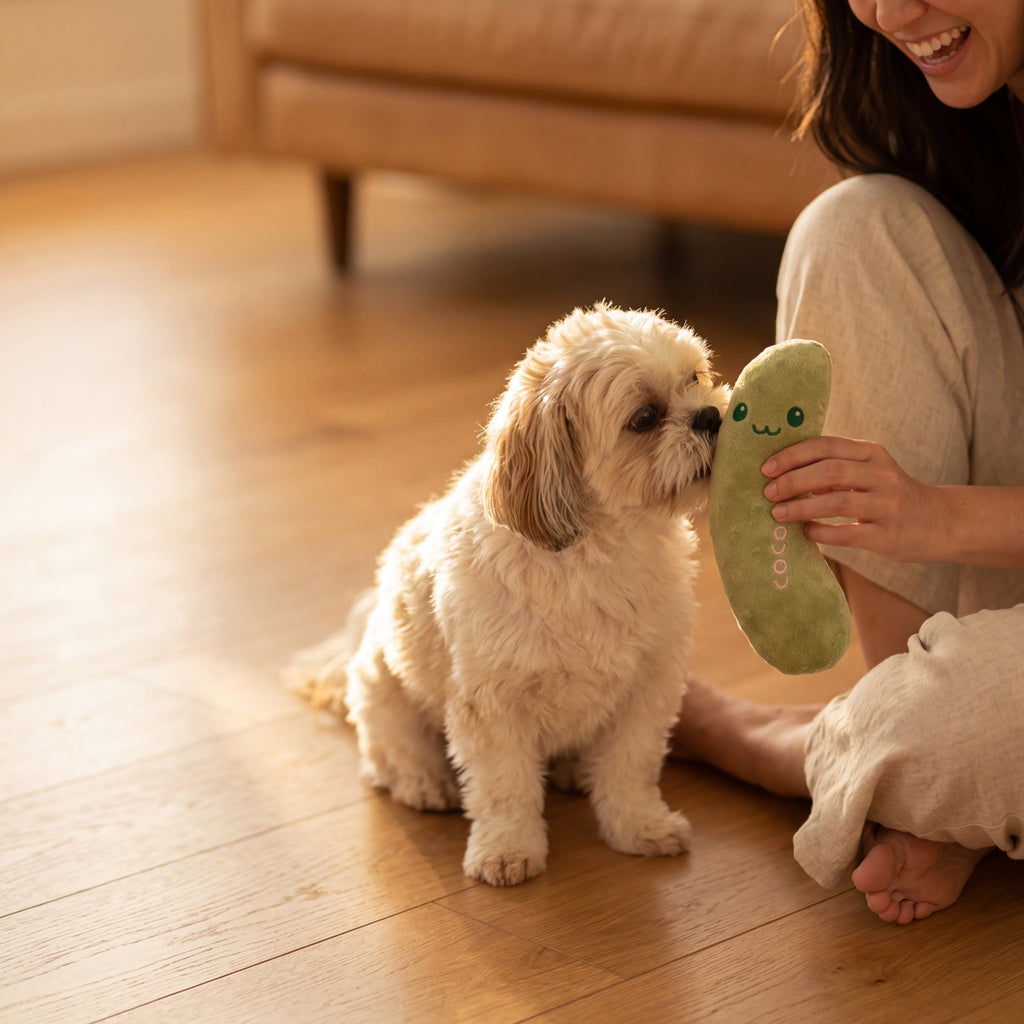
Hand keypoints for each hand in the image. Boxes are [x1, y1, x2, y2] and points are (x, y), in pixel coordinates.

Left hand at [760, 436, 940, 562]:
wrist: (940, 522)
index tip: (766, 468)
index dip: (792, 455)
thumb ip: (833, 468)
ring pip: (837, 501)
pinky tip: (806, 532)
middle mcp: (882, 475)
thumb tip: (783, 472)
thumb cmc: (890, 494)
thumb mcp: (868, 471)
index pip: (826, 446)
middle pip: (829, 471)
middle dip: (793, 481)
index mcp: (871, 453)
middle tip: (768, 492)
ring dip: (801, 508)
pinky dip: (822, 532)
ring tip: (777, 514)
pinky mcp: (888, 535)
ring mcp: (887, 505)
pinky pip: (848, 533)